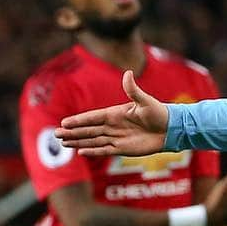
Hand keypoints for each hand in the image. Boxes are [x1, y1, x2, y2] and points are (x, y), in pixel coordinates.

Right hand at [55, 69, 169, 156]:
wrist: (170, 129)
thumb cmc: (159, 113)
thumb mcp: (145, 101)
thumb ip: (133, 89)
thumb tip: (127, 73)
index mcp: (115, 113)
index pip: (92, 117)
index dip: (78, 120)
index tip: (64, 123)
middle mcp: (113, 126)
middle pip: (88, 130)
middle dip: (72, 132)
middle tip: (56, 134)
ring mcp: (117, 138)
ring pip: (93, 140)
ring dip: (78, 142)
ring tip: (63, 143)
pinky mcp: (123, 149)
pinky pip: (105, 150)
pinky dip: (93, 151)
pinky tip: (80, 152)